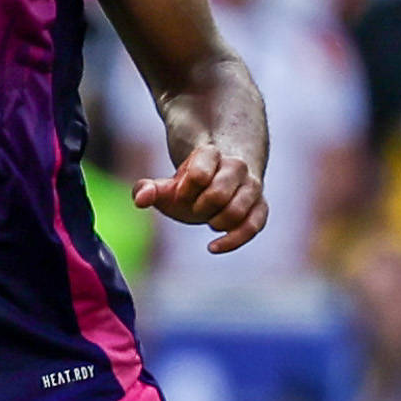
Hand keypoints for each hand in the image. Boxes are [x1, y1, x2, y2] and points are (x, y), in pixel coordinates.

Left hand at [133, 142, 266, 252]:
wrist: (216, 187)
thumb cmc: (189, 188)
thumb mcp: (167, 186)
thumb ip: (148, 189)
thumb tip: (140, 200)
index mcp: (211, 154)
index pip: (198, 175)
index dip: (184, 191)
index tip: (180, 195)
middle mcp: (236, 166)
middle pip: (218, 194)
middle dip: (200, 208)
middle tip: (195, 208)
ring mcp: (251, 186)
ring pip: (237, 210)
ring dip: (216, 222)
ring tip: (208, 220)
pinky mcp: (260, 207)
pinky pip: (254, 225)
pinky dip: (233, 240)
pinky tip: (212, 247)